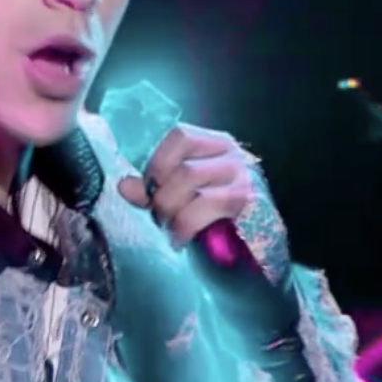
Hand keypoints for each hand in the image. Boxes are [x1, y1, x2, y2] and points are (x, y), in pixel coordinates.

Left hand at [117, 123, 252, 247]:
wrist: (257, 246)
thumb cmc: (215, 218)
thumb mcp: (182, 197)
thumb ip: (154, 188)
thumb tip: (124, 186)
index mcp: (214, 145)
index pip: (180, 135)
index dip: (157, 162)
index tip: (149, 190)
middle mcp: (231, 154)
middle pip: (182, 164)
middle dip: (160, 197)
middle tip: (157, 218)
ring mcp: (243, 176)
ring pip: (190, 178)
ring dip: (171, 210)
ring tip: (168, 229)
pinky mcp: (248, 200)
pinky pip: (206, 204)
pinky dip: (184, 225)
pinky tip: (179, 238)